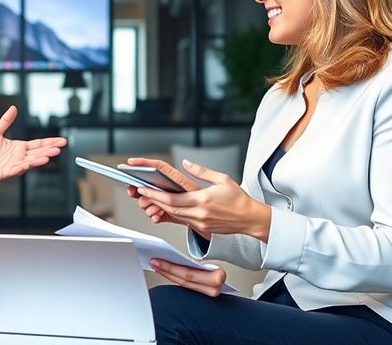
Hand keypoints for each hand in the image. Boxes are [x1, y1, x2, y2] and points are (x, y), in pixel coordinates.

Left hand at [0, 106, 66, 185]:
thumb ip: (6, 121)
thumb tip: (13, 108)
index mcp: (18, 147)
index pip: (38, 144)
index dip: (49, 142)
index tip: (61, 140)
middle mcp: (19, 156)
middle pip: (38, 152)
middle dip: (50, 149)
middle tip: (61, 146)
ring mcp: (15, 165)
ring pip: (31, 161)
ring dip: (41, 158)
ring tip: (51, 154)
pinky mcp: (8, 172)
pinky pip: (19, 169)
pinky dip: (26, 165)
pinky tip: (34, 162)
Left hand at [135, 160, 271, 241]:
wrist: (250, 218)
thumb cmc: (238, 198)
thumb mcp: (222, 179)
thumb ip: (201, 171)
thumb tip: (186, 163)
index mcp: (203, 200)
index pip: (172, 199)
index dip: (154, 195)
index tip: (143, 189)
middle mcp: (199, 213)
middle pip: (169, 208)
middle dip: (153, 200)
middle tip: (140, 193)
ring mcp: (200, 222)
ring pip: (174, 215)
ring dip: (161, 207)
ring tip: (150, 199)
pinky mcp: (202, 228)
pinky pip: (183, 221)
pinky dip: (172, 214)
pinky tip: (166, 207)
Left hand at [150, 258, 228, 296]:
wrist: (228, 275)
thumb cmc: (219, 265)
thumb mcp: (210, 259)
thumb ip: (193, 261)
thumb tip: (171, 254)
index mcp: (217, 276)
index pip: (188, 274)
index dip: (170, 267)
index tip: (158, 260)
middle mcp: (214, 288)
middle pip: (184, 280)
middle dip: (166, 271)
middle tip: (154, 263)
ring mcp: (209, 293)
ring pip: (183, 284)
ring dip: (168, 274)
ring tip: (157, 266)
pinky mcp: (204, 294)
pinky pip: (186, 286)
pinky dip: (174, 278)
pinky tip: (166, 273)